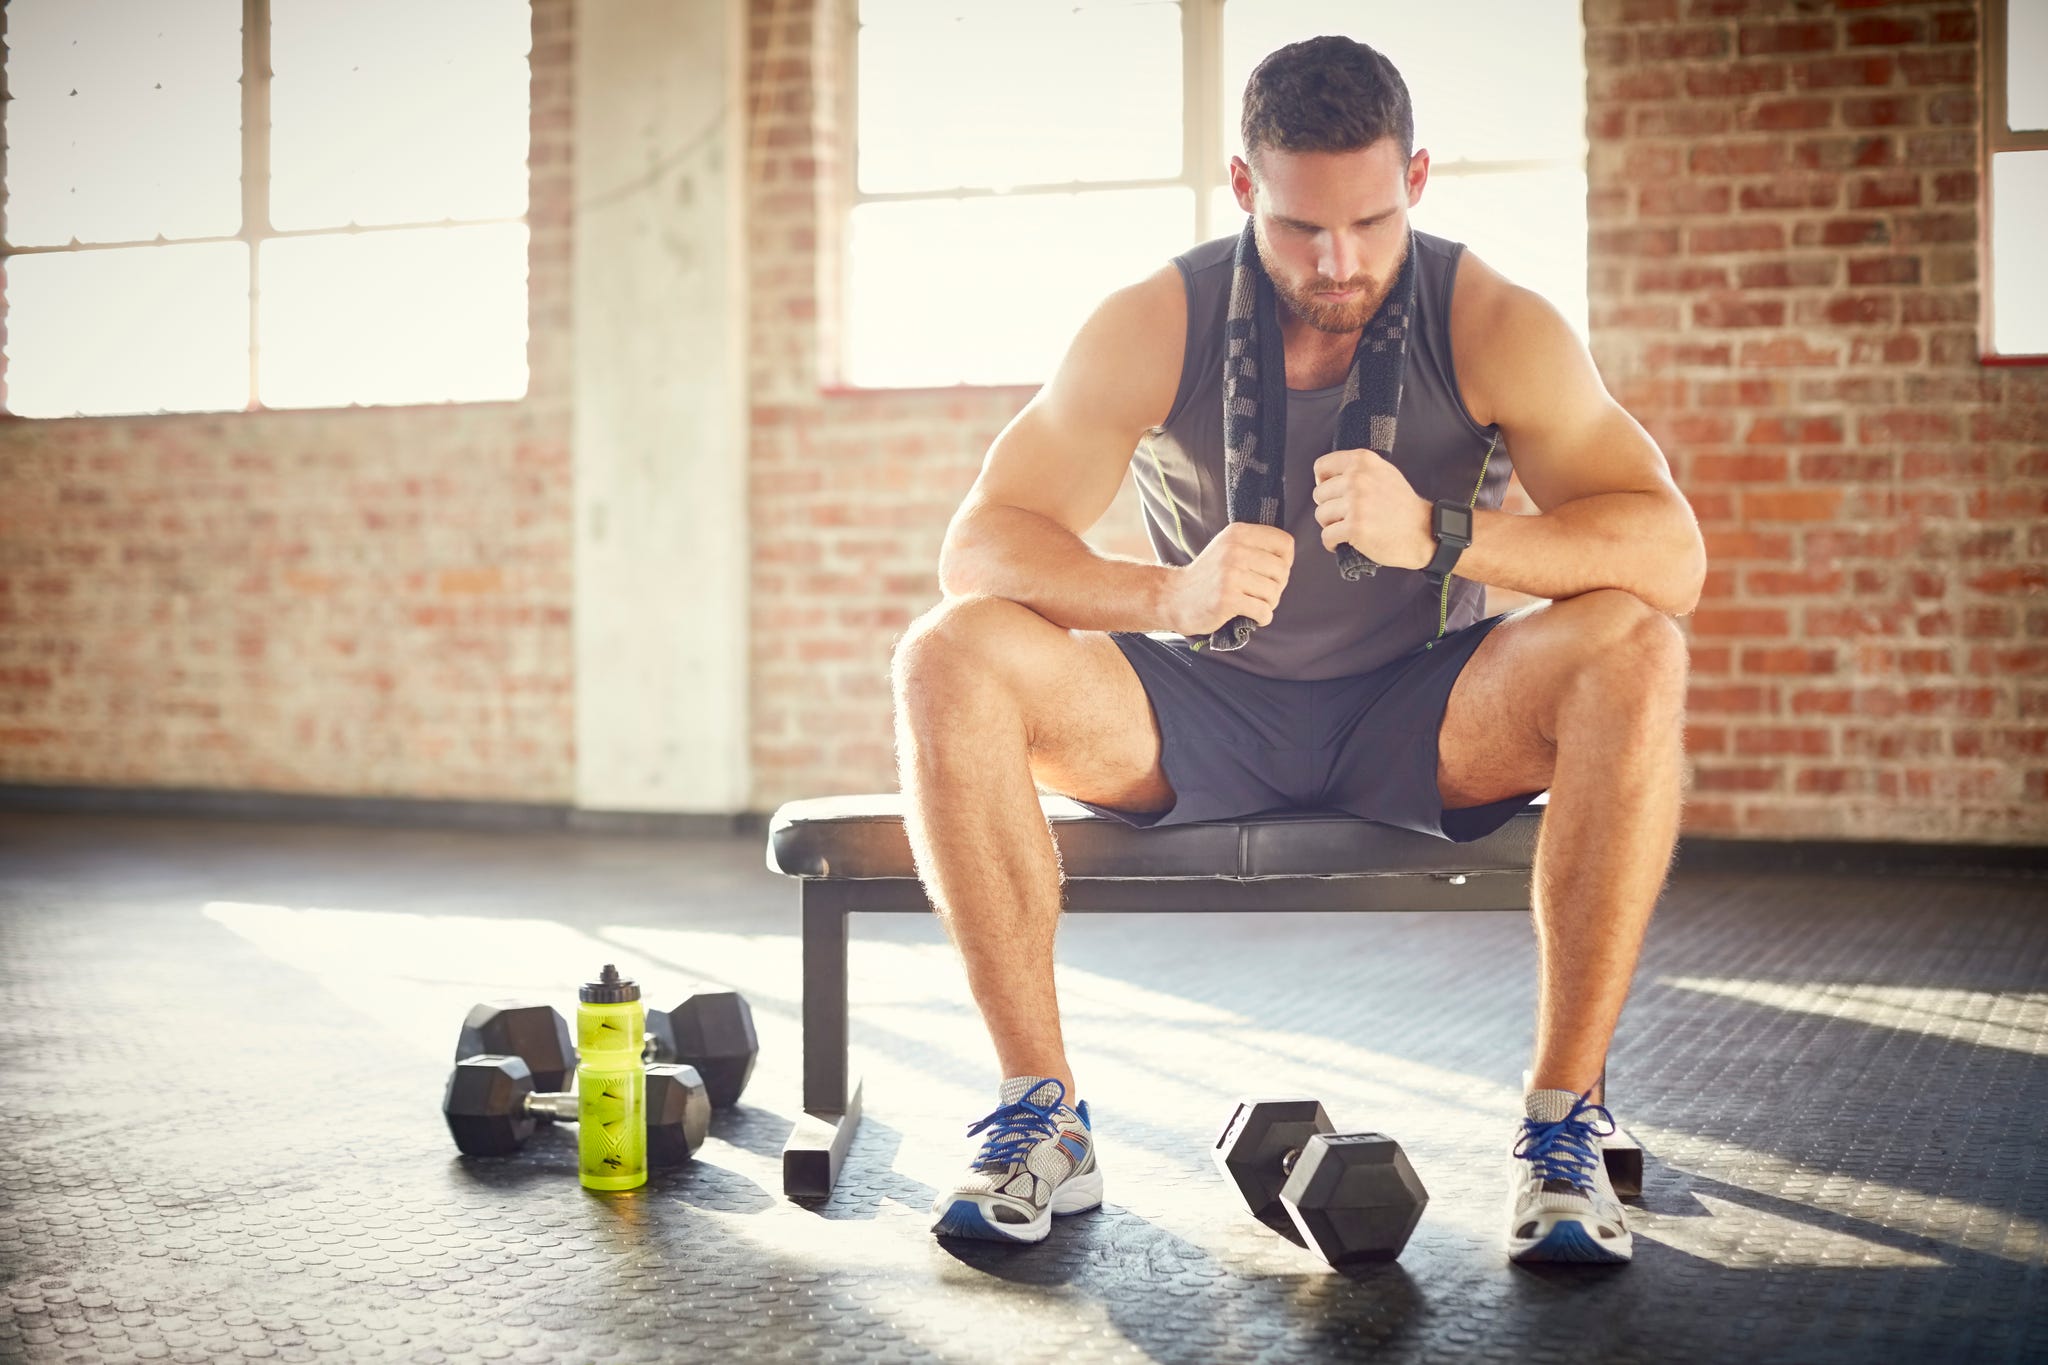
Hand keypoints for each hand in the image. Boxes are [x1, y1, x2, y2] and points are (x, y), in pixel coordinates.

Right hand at [1163, 522, 1294, 636]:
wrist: (1175, 597)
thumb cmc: (1209, 576)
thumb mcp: (1228, 547)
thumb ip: (1255, 546)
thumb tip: (1288, 559)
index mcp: (1238, 533)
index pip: (1285, 543)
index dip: (1285, 561)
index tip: (1271, 572)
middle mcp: (1234, 550)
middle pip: (1282, 571)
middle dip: (1277, 586)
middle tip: (1260, 592)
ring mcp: (1230, 574)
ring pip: (1274, 592)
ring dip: (1268, 604)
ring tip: (1253, 603)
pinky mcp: (1228, 599)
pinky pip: (1263, 611)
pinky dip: (1262, 618)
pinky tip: (1251, 616)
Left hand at [1311, 447, 1434, 571]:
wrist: (1423, 531)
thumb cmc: (1401, 505)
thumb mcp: (1383, 472)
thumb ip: (1357, 469)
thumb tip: (1325, 476)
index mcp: (1363, 461)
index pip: (1321, 467)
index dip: (1323, 482)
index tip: (1333, 494)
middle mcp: (1358, 478)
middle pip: (1319, 494)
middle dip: (1329, 507)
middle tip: (1346, 515)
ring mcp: (1356, 503)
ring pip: (1321, 515)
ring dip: (1331, 525)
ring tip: (1348, 528)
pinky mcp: (1355, 527)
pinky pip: (1326, 536)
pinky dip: (1332, 543)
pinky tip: (1344, 542)